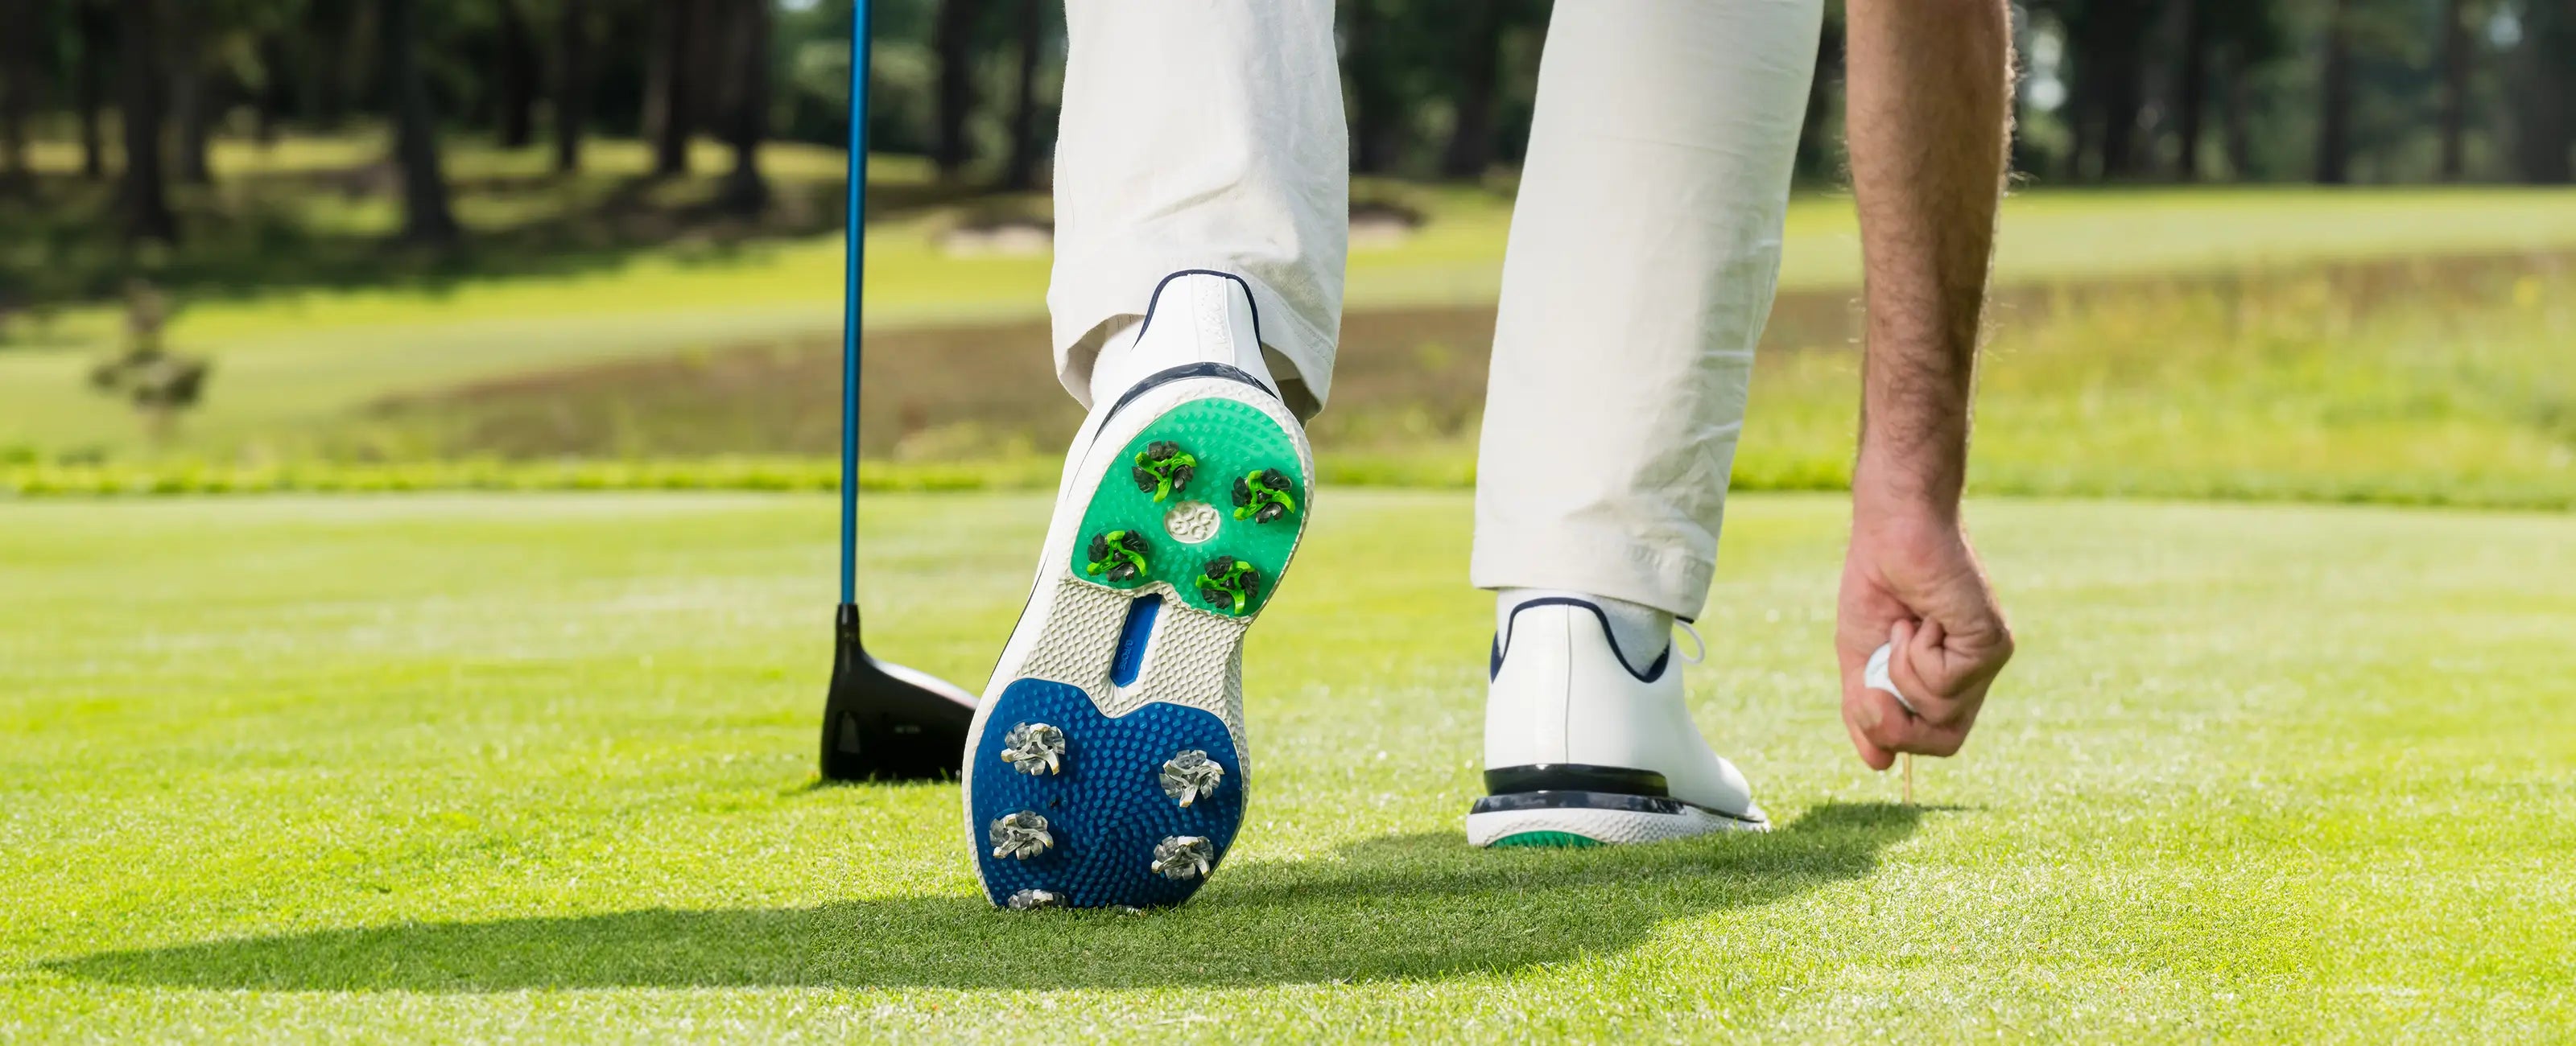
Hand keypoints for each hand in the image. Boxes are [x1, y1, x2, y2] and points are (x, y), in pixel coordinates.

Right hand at [1835, 507, 2013, 769]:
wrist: (1892, 530)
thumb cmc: (1878, 584)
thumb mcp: (1860, 659)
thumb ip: (1866, 712)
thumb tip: (1879, 766)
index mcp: (1950, 679)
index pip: (1936, 740)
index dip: (1894, 733)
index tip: (1869, 689)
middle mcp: (1977, 674)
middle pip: (1943, 740)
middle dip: (1896, 717)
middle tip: (1881, 666)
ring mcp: (1989, 660)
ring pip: (1939, 712)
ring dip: (1901, 670)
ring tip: (1907, 623)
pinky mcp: (1992, 644)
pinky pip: (1943, 684)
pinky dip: (1915, 653)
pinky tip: (1922, 615)